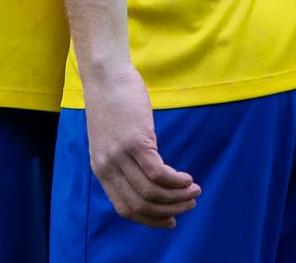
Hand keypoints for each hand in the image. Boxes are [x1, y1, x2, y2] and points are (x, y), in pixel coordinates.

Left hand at [81, 61, 198, 228]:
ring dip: (177, 197)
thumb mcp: (111, 139)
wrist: (105, 75)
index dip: (150, 220)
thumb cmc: (112, 103)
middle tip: (189, 205)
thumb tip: (147, 179)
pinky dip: (176, 181)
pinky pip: (159, 173)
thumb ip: (123, 161)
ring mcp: (120, 156)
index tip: (170, 220)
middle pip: (141, 205)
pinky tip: (187, 178)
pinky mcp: (135, 142)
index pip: (125, 209)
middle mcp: (108, 167)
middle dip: (169, 211)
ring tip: (194, 191)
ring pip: (152, 192)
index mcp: (101, 170)